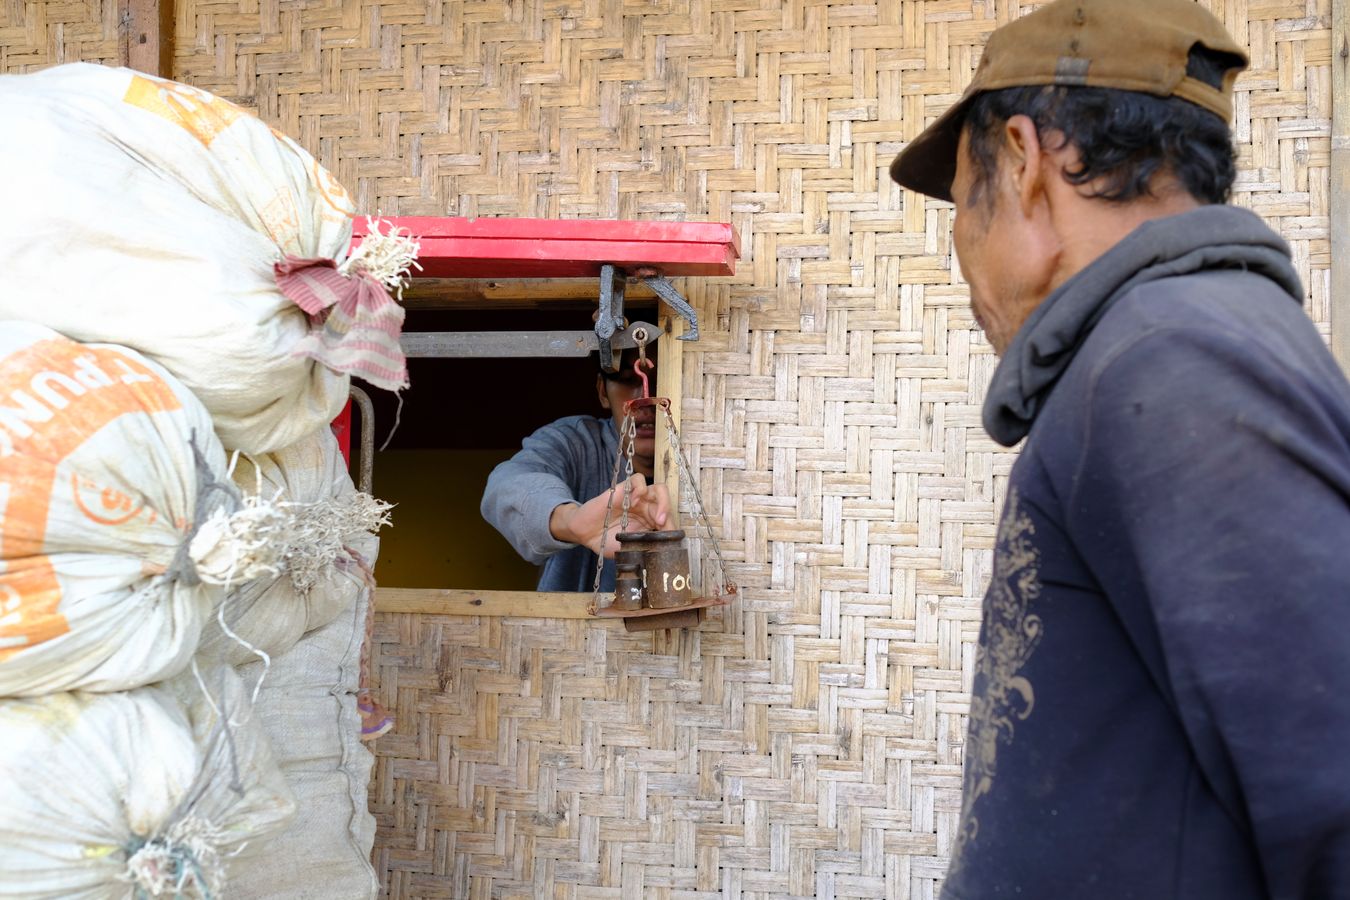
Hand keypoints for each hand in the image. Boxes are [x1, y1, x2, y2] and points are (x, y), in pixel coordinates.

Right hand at [549, 474, 669, 557]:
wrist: (584, 534)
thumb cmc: (606, 541)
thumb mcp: (629, 548)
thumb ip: (645, 546)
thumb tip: (663, 549)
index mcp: (649, 522)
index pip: (668, 519)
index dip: (672, 527)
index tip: (671, 539)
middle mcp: (645, 508)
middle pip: (666, 504)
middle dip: (668, 515)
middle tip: (662, 526)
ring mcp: (635, 497)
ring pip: (658, 489)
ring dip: (662, 501)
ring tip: (656, 517)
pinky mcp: (623, 489)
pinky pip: (638, 479)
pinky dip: (641, 488)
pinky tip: (635, 501)